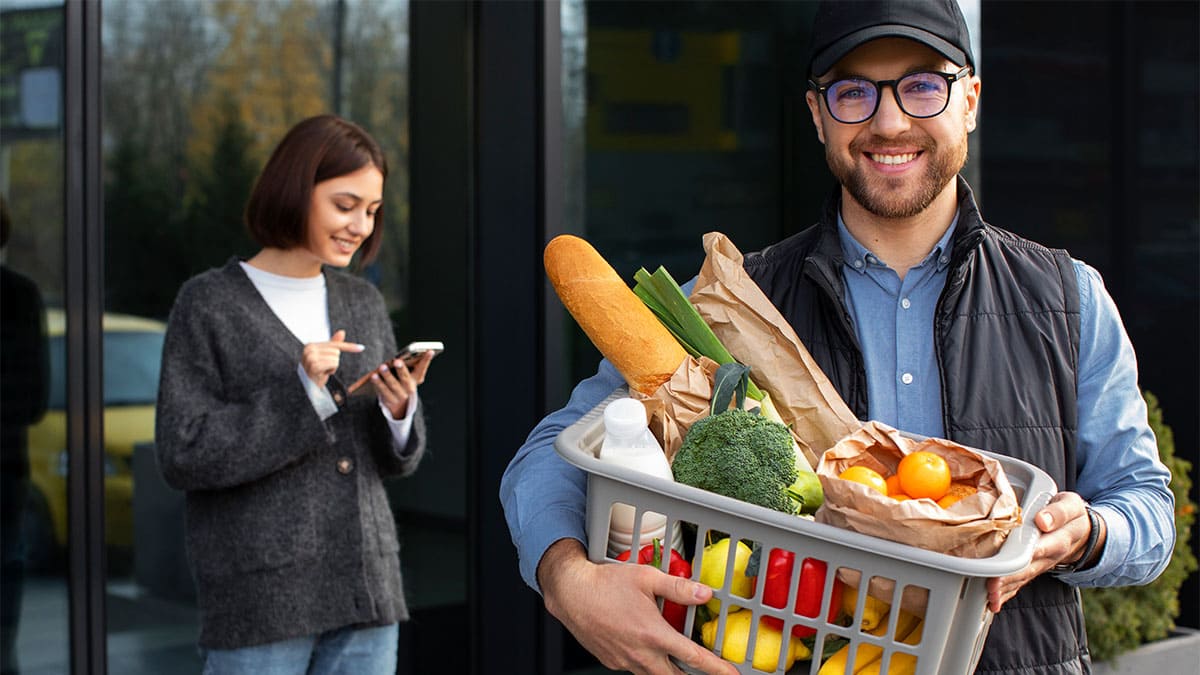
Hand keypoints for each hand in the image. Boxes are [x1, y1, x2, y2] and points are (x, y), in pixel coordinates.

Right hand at [301, 329, 363, 388]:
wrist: (309, 387)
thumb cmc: (318, 371)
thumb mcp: (326, 357)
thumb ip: (333, 344)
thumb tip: (342, 332)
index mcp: (310, 345)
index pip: (334, 344)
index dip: (348, 346)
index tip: (361, 348)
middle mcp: (308, 349)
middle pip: (336, 351)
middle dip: (334, 361)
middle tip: (324, 368)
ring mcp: (310, 357)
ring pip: (335, 357)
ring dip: (332, 367)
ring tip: (323, 371)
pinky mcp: (314, 366)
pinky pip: (333, 363)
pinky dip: (331, 370)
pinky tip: (323, 374)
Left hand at [371, 349, 433, 418]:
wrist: (399, 406)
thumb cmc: (402, 382)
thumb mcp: (407, 376)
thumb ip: (406, 367)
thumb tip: (399, 357)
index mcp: (416, 379)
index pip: (422, 368)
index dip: (426, 360)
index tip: (430, 350)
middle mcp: (410, 388)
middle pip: (405, 378)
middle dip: (401, 369)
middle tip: (397, 361)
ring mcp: (401, 396)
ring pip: (393, 385)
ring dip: (387, 376)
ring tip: (382, 367)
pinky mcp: (390, 401)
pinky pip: (383, 391)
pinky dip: (378, 383)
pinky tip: (373, 376)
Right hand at [537, 539, 738, 674]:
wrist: (571, 593)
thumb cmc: (605, 583)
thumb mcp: (646, 578)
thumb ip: (678, 588)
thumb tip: (704, 593)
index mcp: (653, 634)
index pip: (693, 658)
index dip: (716, 668)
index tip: (730, 674)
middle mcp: (640, 653)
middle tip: (705, 672)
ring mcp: (625, 660)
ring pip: (653, 674)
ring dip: (667, 670)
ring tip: (674, 661)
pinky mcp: (612, 661)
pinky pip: (635, 668)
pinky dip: (645, 663)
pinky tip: (643, 647)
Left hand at [986, 491, 1102, 611]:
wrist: (1082, 532)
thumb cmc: (1071, 515)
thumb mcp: (1071, 506)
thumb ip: (1059, 512)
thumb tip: (1042, 520)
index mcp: (1059, 539)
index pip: (1041, 548)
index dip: (1024, 556)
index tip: (1009, 562)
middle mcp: (1049, 556)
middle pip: (1027, 569)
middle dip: (1009, 579)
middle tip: (991, 586)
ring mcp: (1040, 565)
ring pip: (1022, 579)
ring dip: (1006, 590)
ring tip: (989, 597)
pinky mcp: (1033, 569)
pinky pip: (1020, 583)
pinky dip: (1006, 592)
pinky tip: (993, 601)